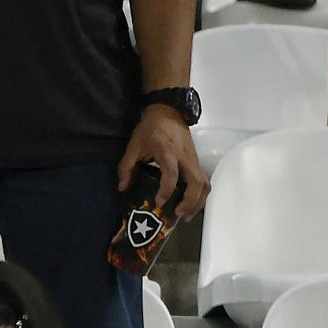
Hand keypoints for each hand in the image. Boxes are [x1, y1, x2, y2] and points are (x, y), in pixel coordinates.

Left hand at [118, 103, 208, 222]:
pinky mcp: (197, 162)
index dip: (166, 190)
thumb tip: (123, 187)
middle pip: (196, 183)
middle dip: (190, 201)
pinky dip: (200, 195)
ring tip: (187, 214)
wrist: (168, 112)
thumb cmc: (151, 128)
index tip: (159, 201)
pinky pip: (204, 181)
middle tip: (178, 214)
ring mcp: (193, 160)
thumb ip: (126, 167)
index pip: (171, 175)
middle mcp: (185, 158)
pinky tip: (192, 203)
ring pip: (204, 184)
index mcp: (168, 153)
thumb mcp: (134, 145)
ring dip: (198, 201)